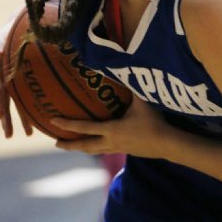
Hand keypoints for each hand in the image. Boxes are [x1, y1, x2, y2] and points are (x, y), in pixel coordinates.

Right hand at [0, 19, 32, 138]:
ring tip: (29, 135)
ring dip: (22, 120)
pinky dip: (34, 111)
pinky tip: (41, 122)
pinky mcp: (26, 84)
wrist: (23, 28)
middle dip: (7, 119)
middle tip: (8, 135)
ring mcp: (16, 83)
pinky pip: (30, 99)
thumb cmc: (12, 30)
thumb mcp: (5, 33)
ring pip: (18, 104)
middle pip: (5, 102)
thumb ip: (0, 41)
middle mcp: (5, 79)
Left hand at [51, 97, 168, 156]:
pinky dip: (95, 148)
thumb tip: (122, 70)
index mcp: (111, 129)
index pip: (84, 127)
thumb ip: (130, 87)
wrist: (167, 144)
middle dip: (69, 145)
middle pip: (84, 145)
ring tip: (72, 146)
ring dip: (81, 148)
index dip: (67, 125)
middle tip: (56, 143)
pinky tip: (97, 144)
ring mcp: (117, 148)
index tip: (54, 121)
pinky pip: (105, 150)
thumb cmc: (154, 122)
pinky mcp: (125, 151)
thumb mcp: (141, 102)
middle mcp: (110, 141)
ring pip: (94, 150)